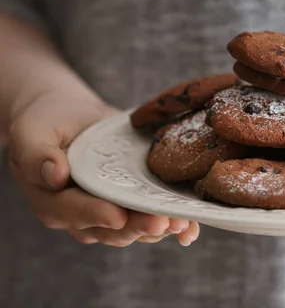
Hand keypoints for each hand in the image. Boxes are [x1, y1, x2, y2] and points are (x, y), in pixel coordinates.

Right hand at [8, 91, 199, 246]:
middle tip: (161, 222)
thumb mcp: (32, 132)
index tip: (118, 216)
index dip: (97, 215)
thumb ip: (38, 155)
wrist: (70, 116)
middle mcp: (83, 215)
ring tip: (181, 221)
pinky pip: (153, 220)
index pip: (75, 212)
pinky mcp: (134, 204)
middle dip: (138, 227)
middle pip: (112, 229)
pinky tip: (190, 229)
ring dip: (160, 227)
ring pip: (136, 229)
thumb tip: (55, 174)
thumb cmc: (48, 123)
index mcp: (53, 202)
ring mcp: (110, 212)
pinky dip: (173, 227)